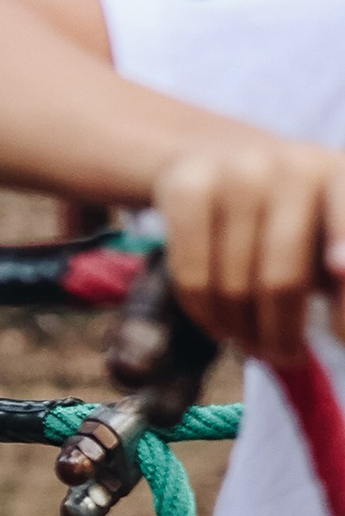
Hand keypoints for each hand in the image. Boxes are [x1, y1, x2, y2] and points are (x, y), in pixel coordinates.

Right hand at [152, 129, 344, 367]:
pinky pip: (192, 277)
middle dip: (281, 334)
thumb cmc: (294, 218)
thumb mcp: (329, 239)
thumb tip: (340, 312)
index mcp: (339, 176)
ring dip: (242, 332)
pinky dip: (205, 315)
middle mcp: (292, 166)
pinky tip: (219, 324)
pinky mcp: (187, 187)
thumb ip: (341, 278)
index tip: (339, 337)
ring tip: (251, 340)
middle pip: (282, 281)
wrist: (223, 157)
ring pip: (233, 286)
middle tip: (283, 357)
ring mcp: (236, 173)